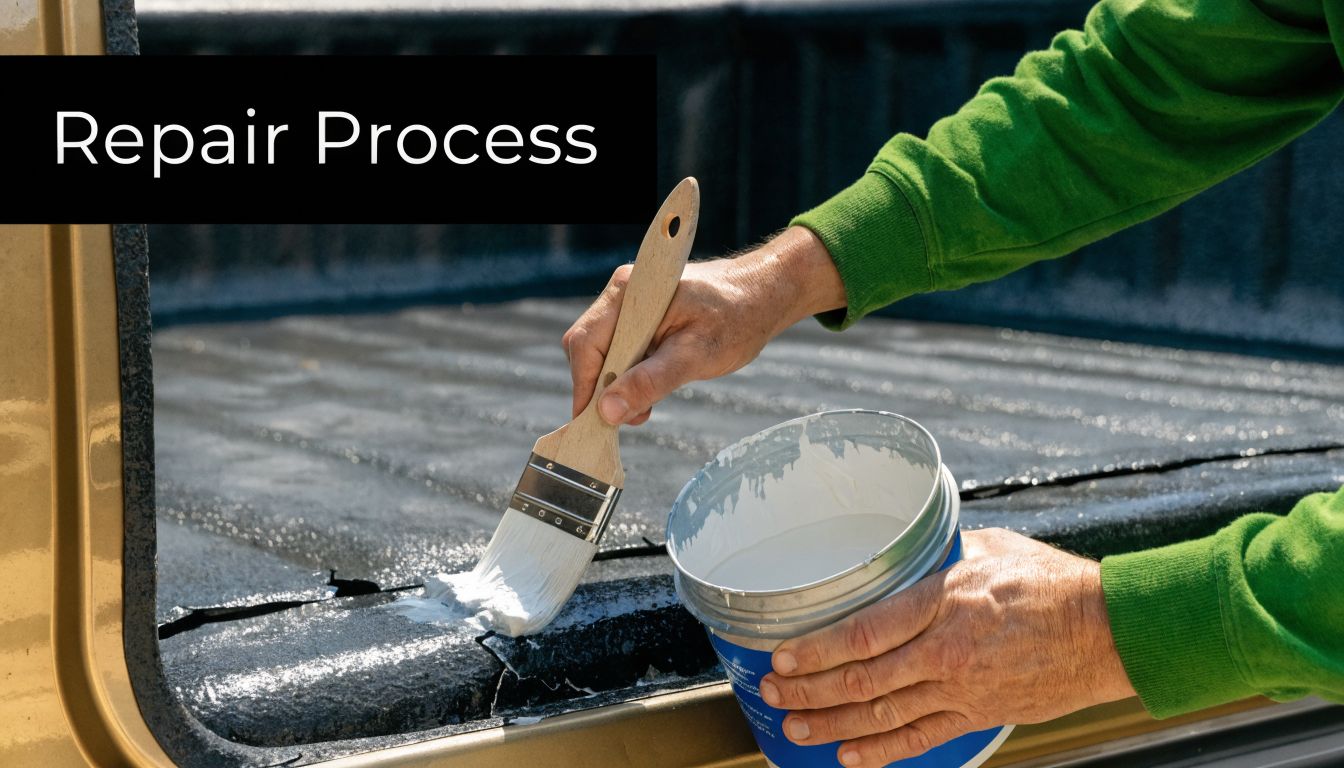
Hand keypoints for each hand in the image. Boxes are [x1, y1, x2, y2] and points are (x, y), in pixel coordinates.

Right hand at [563, 226, 845, 424]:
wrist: (764, 294)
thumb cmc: (737, 318)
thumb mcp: (696, 356)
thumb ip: (650, 382)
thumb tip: (607, 411)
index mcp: (632, 293)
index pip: (585, 343)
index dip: (585, 387)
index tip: (590, 423)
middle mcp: (623, 293)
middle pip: (588, 348)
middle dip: (603, 388)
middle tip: (630, 418)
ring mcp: (630, 303)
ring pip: (602, 351)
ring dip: (617, 384)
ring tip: (644, 407)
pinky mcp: (639, 315)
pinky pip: (619, 348)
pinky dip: (629, 374)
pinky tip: (649, 389)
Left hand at [759, 528, 1135, 765]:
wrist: (1109, 631)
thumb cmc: (1051, 582)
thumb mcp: (989, 548)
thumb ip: (939, 556)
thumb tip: (905, 550)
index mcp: (943, 602)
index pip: (864, 632)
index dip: (817, 649)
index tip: (783, 655)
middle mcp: (945, 651)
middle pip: (862, 678)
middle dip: (810, 689)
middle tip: (774, 693)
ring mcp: (962, 689)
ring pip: (883, 714)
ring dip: (834, 723)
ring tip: (795, 727)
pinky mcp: (979, 714)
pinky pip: (922, 738)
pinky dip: (883, 752)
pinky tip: (849, 756)